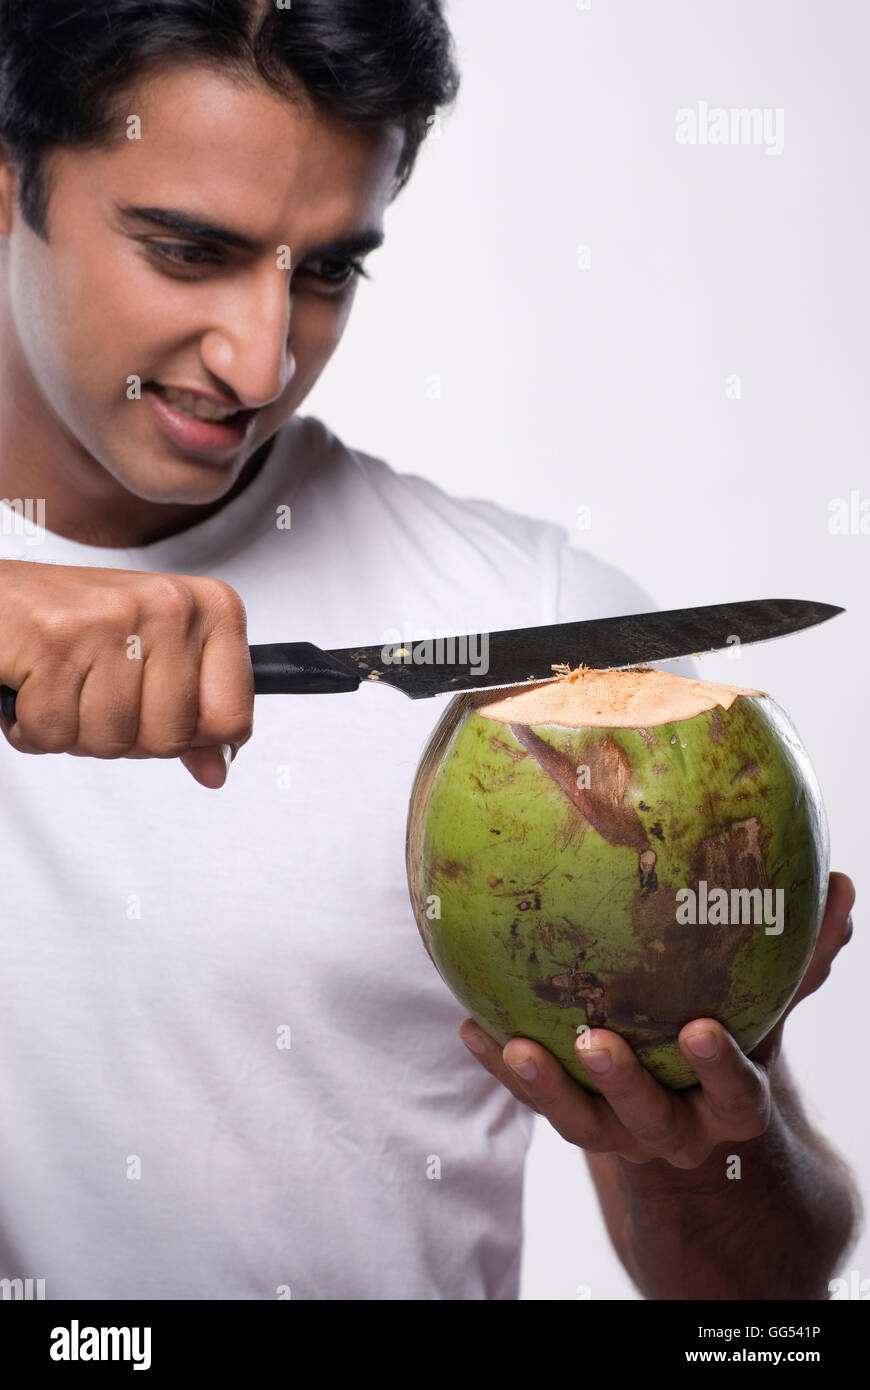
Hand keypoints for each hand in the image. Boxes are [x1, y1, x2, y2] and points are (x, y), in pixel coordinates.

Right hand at [0, 558, 252, 787]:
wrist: (2, 596)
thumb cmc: (78, 623)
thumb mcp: (154, 660)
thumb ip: (193, 716)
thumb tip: (217, 770)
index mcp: (209, 608)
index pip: (233, 718)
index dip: (192, 738)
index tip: (159, 712)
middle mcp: (170, 606)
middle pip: (170, 740)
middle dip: (123, 737)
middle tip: (95, 696)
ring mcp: (114, 620)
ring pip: (112, 741)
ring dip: (74, 733)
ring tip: (62, 685)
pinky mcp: (55, 640)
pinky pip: (54, 733)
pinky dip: (31, 729)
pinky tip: (31, 686)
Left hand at [458, 870, 854, 1168]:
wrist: (694, 1123)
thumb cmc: (732, 1042)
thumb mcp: (769, 1009)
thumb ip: (802, 959)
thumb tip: (843, 887)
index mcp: (732, 1104)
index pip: (736, 1092)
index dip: (718, 1068)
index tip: (700, 1029)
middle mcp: (676, 1129)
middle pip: (650, 1118)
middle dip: (624, 1084)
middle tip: (594, 1040)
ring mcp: (620, 1133)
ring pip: (580, 1122)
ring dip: (544, 1085)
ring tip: (513, 1043)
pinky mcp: (575, 1120)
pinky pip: (534, 1098)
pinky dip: (501, 1066)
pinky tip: (469, 1026)